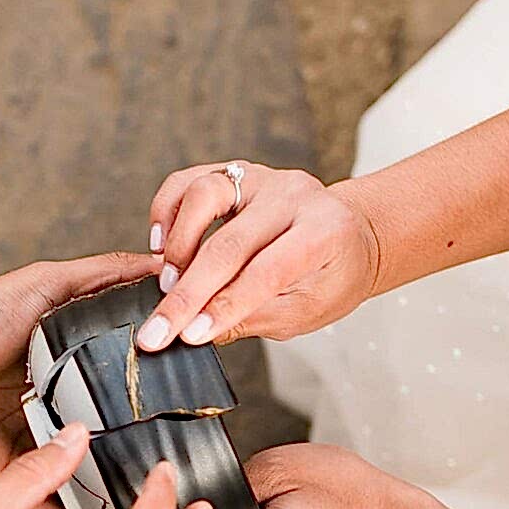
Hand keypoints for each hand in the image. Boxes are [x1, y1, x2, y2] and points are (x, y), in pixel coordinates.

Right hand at [138, 161, 382, 353]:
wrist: (349, 237)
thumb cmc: (332, 276)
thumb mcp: (307, 310)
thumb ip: (253, 318)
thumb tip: (196, 332)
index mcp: (325, 231)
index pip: (267, 271)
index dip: (225, 305)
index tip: (190, 335)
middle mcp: (294, 195)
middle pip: (229, 242)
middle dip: (187, 292)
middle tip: (158, 328)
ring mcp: (262, 178)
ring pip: (205, 194)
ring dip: (177, 245)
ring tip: (166, 282)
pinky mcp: (235, 173)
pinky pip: (189, 181)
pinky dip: (167, 211)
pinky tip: (160, 245)